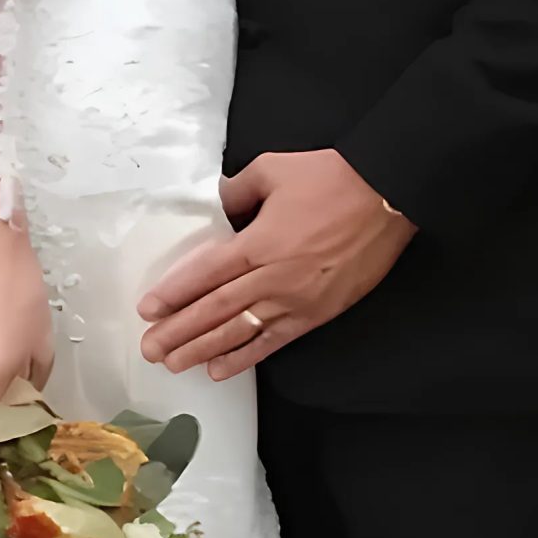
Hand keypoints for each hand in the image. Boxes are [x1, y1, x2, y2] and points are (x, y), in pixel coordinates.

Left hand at [137, 151, 414, 379]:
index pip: (205, 275)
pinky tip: (220, 369)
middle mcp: (273, 277)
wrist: (389, 195)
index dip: (174, 294)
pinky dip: (245, 357)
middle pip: (215, 310)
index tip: (148, 310)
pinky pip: (274, 341)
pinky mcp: (317, 314)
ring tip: (174, 364)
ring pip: (239, 332)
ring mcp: (296, 300)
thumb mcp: (274, 169)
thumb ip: (237, 190)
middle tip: (150, 349)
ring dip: (203, 350)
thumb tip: (218, 204)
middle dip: (179, 332)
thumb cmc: (331, 178)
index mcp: (258, 242)